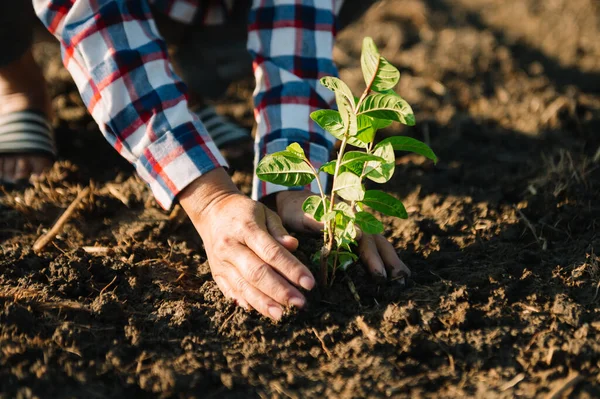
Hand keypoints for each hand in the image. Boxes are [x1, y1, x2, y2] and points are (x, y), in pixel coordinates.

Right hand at [179, 168, 315, 320]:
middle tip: (299, 304)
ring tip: (282, 315)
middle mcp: (231, 247)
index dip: (291, 269)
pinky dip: (245, 303)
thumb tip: (294, 246)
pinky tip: (260, 312)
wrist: (211, 211)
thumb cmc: (244, 212)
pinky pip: (230, 291)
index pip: (271, 252)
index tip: (309, 283)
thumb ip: (279, 230)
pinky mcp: (216, 273)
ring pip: (243, 286)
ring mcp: (221, 262)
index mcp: (246, 228)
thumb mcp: (264, 212)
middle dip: (279, 291)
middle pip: (257, 273)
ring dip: (263, 303)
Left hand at [274, 190, 410, 280]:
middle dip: (387, 259)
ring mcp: (357, 228)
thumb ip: (317, 220)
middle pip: (375, 240)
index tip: (377, 271)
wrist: (293, 202)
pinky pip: (372, 248)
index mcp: (344, 215)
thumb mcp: (304, 214)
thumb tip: (336, 228)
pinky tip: (394, 273)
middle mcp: (355, 221)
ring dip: (390, 259)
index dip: (370, 253)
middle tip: (397, 278)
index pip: (361, 235)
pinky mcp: (354, 237)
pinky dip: (384, 259)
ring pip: (378, 244)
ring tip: (403, 277)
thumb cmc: (297, 209)